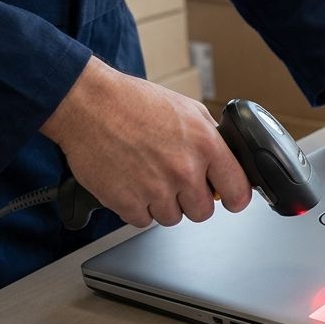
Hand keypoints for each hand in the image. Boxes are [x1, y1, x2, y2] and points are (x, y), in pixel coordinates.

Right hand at [40, 57, 251, 227]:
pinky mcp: (127, 202)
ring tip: (147, 175)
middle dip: (191, 200)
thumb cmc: (132, 102)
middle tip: (174, 181)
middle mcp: (183, 170)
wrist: (87, 104)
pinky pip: (142, 220)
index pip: (238, 190)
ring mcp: (155, 189)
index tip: (230, 199)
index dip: (234, 197)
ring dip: (162, 204)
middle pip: (203, 212)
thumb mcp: (186, 109)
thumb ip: (210, 139)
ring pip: (172, 218)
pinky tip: (129, 182)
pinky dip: (136, 207)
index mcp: (205, 145)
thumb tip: (226, 163)